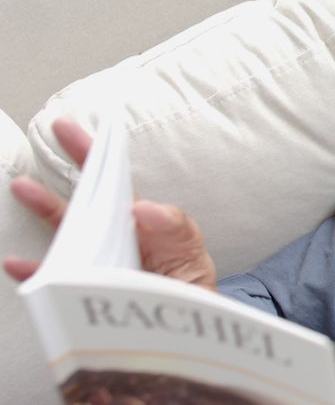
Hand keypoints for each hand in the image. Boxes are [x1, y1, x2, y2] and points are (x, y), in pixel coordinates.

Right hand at [3, 118, 217, 290]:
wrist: (185, 332)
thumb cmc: (187, 290)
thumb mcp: (191, 255)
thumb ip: (176, 229)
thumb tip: (142, 207)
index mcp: (139, 224)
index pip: (118, 182)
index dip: (99, 153)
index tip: (80, 126)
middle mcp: (114, 237)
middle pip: (90, 195)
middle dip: (75, 163)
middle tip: (57, 128)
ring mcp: (95, 262)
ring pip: (67, 231)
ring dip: (46, 208)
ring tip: (23, 187)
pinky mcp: (83, 294)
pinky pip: (54, 279)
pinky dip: (36, 271)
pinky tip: (18, 262)